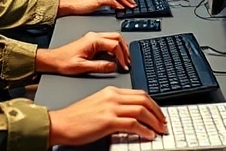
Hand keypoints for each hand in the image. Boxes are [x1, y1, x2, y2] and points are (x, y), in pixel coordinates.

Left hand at [35, 31, 131, 74]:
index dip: (122, 56)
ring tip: (124, 60)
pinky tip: (115, 57)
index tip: (124, 65)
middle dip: (125, 50)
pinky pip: (108, 41)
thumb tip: (113, 66)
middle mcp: (94, 36)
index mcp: (93, 40)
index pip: (115, 45)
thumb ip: (100, 66)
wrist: (52, 60)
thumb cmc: (63, 62)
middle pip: (117, 38)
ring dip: (121, 48)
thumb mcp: (82, 67)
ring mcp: (93, 38)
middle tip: (128, 61)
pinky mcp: (91, 41)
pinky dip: (115, 48)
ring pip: (113, 38)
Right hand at [48, 87, 166, 146]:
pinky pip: (133, 124)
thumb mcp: (99, 104)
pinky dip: (144, 130)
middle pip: (144, 100)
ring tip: (159, 130)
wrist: (62, 123)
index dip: (153, 104)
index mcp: (111, 91)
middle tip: (163, 122)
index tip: (159, 113)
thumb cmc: (77, 117)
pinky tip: (148, 135)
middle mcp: (113, 96)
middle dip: (157, 112)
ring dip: (154, 121)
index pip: (139, 94)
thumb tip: (132, 115)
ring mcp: (111, 108)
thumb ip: (115, 106)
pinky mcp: (108, 121)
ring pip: (141, 110)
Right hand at [58, 0, 136, 15]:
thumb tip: (113, 5)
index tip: (130, 0)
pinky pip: (111, 1)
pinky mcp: (98, 0)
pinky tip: (121, 9)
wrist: (71, 4)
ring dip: (125, 1)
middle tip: (133, 4)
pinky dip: (117, 4)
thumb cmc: (80, 3)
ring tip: (129, 7)